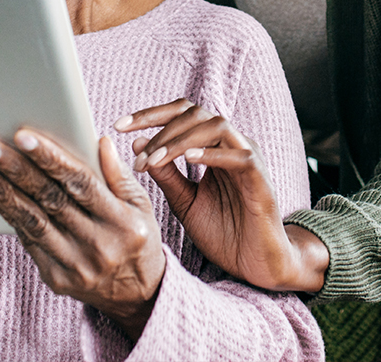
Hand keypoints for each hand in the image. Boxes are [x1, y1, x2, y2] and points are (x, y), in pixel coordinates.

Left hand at [0, 131, 165, 340]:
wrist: (138, 296)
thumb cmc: (138, 238)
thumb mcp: (141, 205)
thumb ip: (119, 174)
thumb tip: (100, 141)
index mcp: (122, 222)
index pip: (81, 182)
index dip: (50, 158)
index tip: (23, 135)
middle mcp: (98, 245)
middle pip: (50, 200)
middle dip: (16, 170)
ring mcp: (75, 265)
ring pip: (32, 222)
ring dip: (2, 192)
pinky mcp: (56, 278)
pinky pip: (28, 241)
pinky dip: (8, 215)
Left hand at [115, 99, 327, 292]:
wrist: (256, 266)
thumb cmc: (224, 232)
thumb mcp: (184, 202)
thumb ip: (165, 174)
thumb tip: (136, 143)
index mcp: (213, 146)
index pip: (181, 114)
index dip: (150, 115)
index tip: (119, 125)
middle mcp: (232, 144)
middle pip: (196, 113)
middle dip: (161, 127)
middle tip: (138, 154)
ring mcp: (248, 158)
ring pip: (217, 126)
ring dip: (181, 140)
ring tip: (155, 160)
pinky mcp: (261, 179)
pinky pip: (240, 157)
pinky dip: (213, 154)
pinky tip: (190, 160)